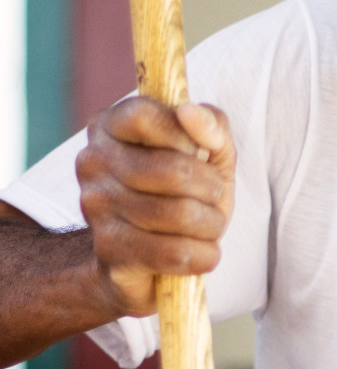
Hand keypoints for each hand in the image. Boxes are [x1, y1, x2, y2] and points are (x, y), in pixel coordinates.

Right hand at [75, 97, 235, 316]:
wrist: (143, 256)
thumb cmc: (181, 193)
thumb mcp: (206, 152)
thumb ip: (210, 124)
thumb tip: (190, 112)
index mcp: (110, 127)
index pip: (145, 116)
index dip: (184, 136)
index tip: (198, 153)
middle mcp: (93, 163)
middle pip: (173, 170)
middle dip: (211, 188)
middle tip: (211, 197)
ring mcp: (96, 209)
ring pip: (179, 214)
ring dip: (211, 224)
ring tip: (207, 226)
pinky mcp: (110, 253)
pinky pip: (174, 253)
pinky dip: (203, 255)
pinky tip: (201, 252)